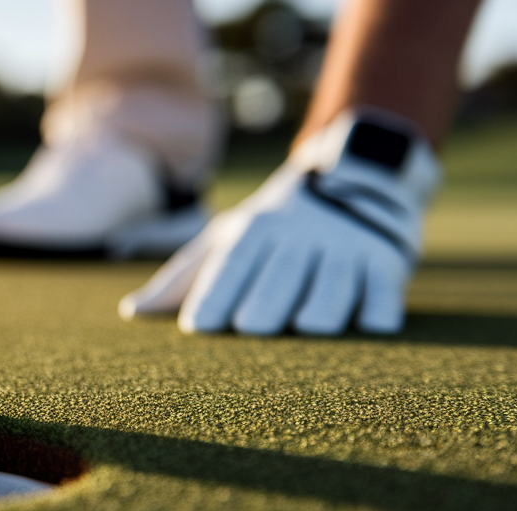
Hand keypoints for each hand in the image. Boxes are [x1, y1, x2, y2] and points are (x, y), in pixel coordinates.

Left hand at [120, 109, 440, 335]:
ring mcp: (344, 251)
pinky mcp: (386, 264)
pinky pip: (380, 304)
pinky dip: (373, 317)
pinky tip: (366, 322)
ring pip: (328, 302)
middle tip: (254, 328)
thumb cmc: (272, 228)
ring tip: (308, 325)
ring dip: (317, 318)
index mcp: (253, 232)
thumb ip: (180, 278)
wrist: (356, 176)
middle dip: (263, 311)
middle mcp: (297, 239)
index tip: (200, 327)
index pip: (229, 268)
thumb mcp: (226, 239)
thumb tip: (130, 313)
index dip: (215, 297)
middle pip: (276, 288)